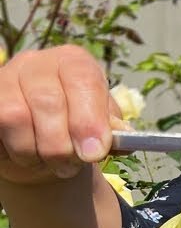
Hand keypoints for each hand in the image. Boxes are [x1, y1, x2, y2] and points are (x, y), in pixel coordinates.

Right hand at [0, 45, 113, 185]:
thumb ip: (113, 130)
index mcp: (73, 61)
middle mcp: (36, 63)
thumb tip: (122, 138)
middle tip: (71, 166)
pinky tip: (26, 156)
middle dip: (61, 144)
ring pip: (14, 116)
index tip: (94, 152)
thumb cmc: (76, 129)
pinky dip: (12, 151)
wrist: (40, 142)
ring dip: (34, 151)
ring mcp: (4, 78)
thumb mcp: (102, 127)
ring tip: (48, 163)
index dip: (88, 119)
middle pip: (47, 100)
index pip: (82, 79)